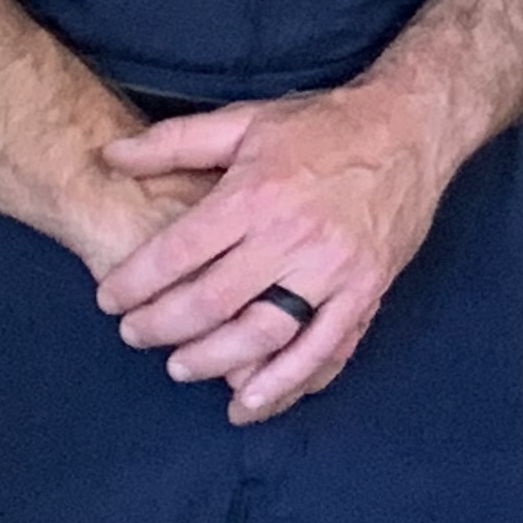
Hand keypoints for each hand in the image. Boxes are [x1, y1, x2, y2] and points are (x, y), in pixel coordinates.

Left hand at [91, 87, 453, 421]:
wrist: (412, 127)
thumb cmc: (324, 126)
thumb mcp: (246, 121)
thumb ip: (174, 142)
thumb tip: (109, 156)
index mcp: (256, 194)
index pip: (177, 253)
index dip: (134, 283)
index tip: (110, 299)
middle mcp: (292, 236)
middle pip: (210, 302)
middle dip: (160, 326)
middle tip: (135, 334)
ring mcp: (333, 269)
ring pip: (261, 334)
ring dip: (212, 360)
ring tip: (179, 366)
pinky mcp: (366, 290)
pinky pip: (323, 349)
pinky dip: (286, 382)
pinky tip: (250, 401)